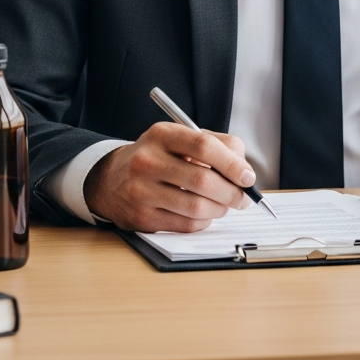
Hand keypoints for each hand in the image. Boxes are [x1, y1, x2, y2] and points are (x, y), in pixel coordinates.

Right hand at [84, 123, 256, 232]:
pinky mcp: (140, 217)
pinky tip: (205, 214)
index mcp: (162, 135)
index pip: (204, 146)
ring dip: (220, 209)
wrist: (111, 179)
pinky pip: (185, 225)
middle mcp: (148, 161)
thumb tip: (244, 169)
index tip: (248, 177)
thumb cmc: (158, 157)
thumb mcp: (181, 138)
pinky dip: (204, 221)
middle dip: (232, 192)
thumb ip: (217, 144)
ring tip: (225, 204)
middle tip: (243, 197)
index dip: (232, 164)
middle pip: (202, 180)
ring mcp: (141, 191)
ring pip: (196, 207)